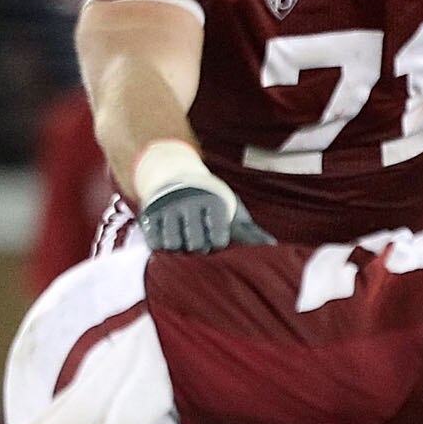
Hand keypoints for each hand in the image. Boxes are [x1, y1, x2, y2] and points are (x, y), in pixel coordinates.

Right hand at [138, 180, 271, 252]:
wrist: (175, 175)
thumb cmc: (210, 200)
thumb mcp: (230, 210)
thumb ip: (249, 230)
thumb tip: (272, 247)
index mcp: (213, 201)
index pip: (218, 236)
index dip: (218, 243)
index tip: (217, 240)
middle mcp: (189, 203)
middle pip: (195, 242)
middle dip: (199, 247)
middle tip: (200, 245)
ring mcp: (167, 208)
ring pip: (173, 243)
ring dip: (180, 248)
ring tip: (184, 244)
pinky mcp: (150, 214)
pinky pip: (154, 241)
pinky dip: (162, 246)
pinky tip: (169, 241)